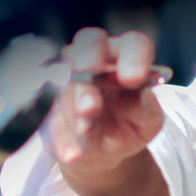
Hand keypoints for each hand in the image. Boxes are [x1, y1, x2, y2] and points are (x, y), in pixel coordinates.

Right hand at [49, 27, 166, 195]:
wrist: (103, 153)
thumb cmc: (128, 126)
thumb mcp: (146, 123)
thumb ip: (148, 110)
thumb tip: (146, 95)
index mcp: (126, 59)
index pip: (132, 43)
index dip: (133, 56)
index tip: (134, 79)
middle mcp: (93, 60)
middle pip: (89, 42)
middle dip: (90, 60)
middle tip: (100, 90)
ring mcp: (66, 79)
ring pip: (64, 78)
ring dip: (74, 104)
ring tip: (87, 128)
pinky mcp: (48, 107)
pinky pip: (50, 116)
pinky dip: (62, 138)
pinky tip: (74, 153)